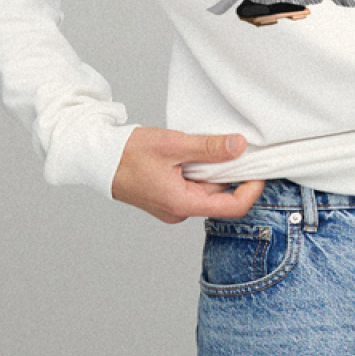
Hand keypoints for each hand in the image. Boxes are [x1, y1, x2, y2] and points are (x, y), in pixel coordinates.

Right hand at [111, 128, 266, 224]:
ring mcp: (172, 207)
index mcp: (182, 203)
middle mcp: (179, 211)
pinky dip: (196, 171)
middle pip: (219, 194)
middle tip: (230, 145)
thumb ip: (208, 148)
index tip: (259, 170)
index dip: (251, 189)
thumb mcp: (173, 145)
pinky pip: (192, 187)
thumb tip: (239, 146)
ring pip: (205, 189)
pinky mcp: (167, 199)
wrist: (95, 158)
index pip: (232, 207)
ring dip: (210, 169)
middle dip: (228, 171)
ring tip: (199, 146)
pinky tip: (187, 154)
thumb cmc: (126, 154)